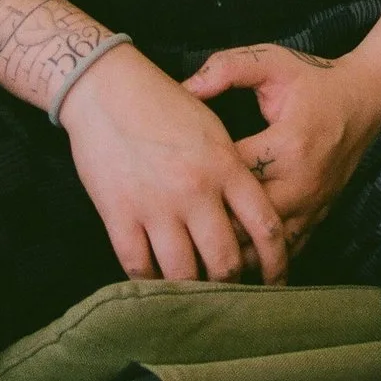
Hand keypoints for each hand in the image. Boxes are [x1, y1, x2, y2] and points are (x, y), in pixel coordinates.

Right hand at [59, 45, 289, 284]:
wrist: (105, 88)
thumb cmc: (161, 102)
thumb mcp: (212, 125)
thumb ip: (232, 171)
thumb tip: (246, 216)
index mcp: (225, 165)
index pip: (265, 226)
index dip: (276, 262)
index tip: (276, 281)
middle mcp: (195, 190)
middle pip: (225, 262)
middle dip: (231, 283)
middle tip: (230, 290)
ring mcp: (156, 205)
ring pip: (183, 273)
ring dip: (192, 289)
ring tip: (195, 292)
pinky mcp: (119, 214)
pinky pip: (140, 267)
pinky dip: (151, 282)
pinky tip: (157, 283)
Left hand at [183, 45, 380, 254]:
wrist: (364, 99)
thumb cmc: (314, 80)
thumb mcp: (272, 61)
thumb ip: (227, 69)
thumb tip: (185, 88)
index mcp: (287, 145)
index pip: (233, 174)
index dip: (200, 177)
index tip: (172, 173)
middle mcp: (301, 183)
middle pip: (246, 221)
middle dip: (210, 223)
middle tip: (174, 221)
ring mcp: (312, 205)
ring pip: (265, 247)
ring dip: (233, 248)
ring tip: (197, 246)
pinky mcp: (319, 217)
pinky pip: (286, 250)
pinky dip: (260, 256)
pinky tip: (233, 255)